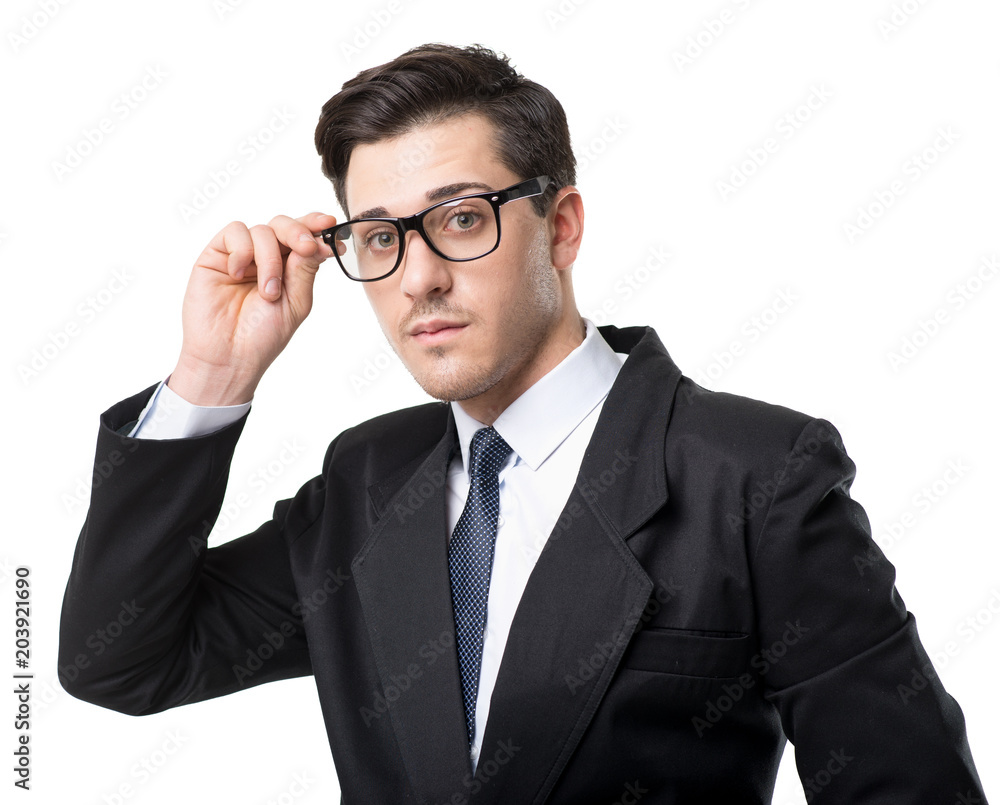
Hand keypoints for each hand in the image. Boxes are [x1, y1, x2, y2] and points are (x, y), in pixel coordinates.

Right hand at [168, 212, 336, 405]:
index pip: (304, 237)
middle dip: (299, 232)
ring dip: (270, 259)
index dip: (316, 226)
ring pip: (263, 230)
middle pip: (284, 225)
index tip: (331, 225)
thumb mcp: (296, 303)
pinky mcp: (217, 255)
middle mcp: (266, 258)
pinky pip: (235, 232)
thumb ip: (304, 270)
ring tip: (268, 291)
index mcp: (289, 269)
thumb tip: (317, 241)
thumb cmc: (262, 336)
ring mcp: (242, 255)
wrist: (229, 355)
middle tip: (307, 248)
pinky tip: (238, 274)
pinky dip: (243, 250)